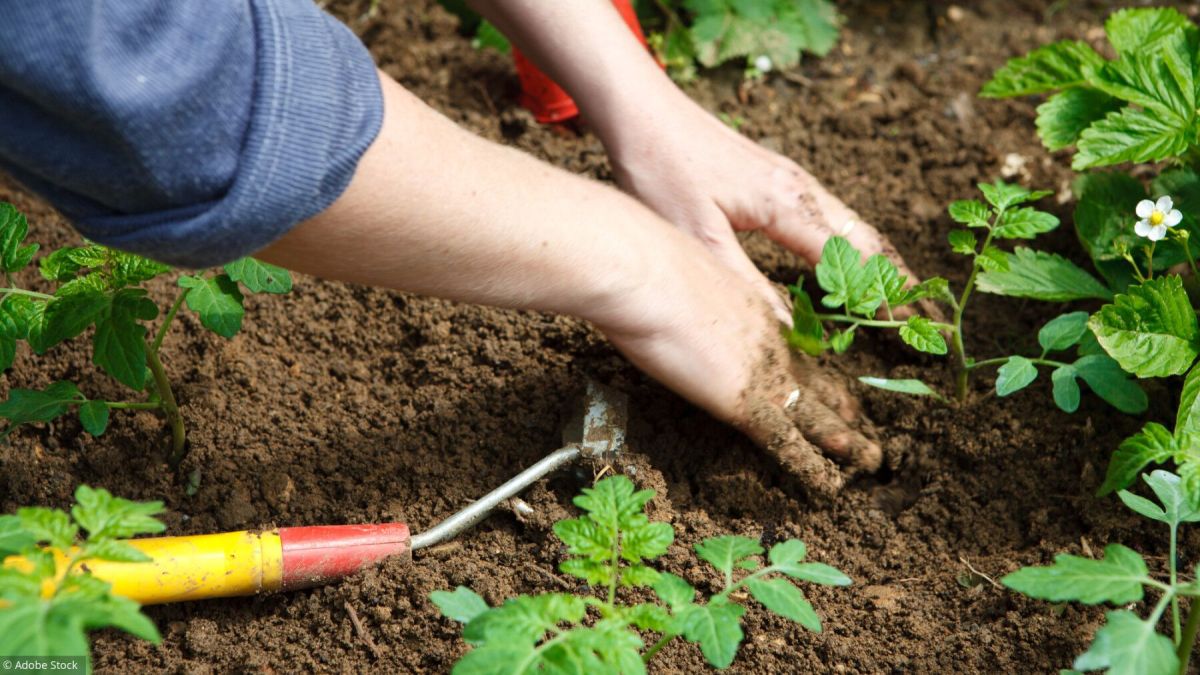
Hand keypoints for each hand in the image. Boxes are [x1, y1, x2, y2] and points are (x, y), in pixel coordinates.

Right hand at [264, 71, 880, 494]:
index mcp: (741, 300)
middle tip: (876, 425)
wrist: (632, 261)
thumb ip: (657, 289)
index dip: (815, 363)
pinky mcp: (749, 396)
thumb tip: (631, 288)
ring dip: (849, 437)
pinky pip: (795, 442)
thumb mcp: (652, 267)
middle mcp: (764, 332)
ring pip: (821, 409)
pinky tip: (838, 485)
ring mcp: (761, 364)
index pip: (789, 341)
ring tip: (875, 458)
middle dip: (849, 403)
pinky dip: (819, 466)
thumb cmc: (628, 253)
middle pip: (817, 374)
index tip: (834, 377)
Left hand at [596, 88, 917, 320]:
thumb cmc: (662, 169)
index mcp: (788, 205)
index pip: (854, 261)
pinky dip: (852, 246)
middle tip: (924, 323)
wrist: (643, 113)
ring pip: (852, 226)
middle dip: (898, 283)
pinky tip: (846, 265)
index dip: (882, 299)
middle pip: (867, 241)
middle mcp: (801, 189)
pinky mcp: (777, 176)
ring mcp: (792, 179)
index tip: (909, 331)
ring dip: (879, 263)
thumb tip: (788, 332)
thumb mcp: (698, 238)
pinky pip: (831, 216)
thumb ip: (745, 286)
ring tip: (901, 301)